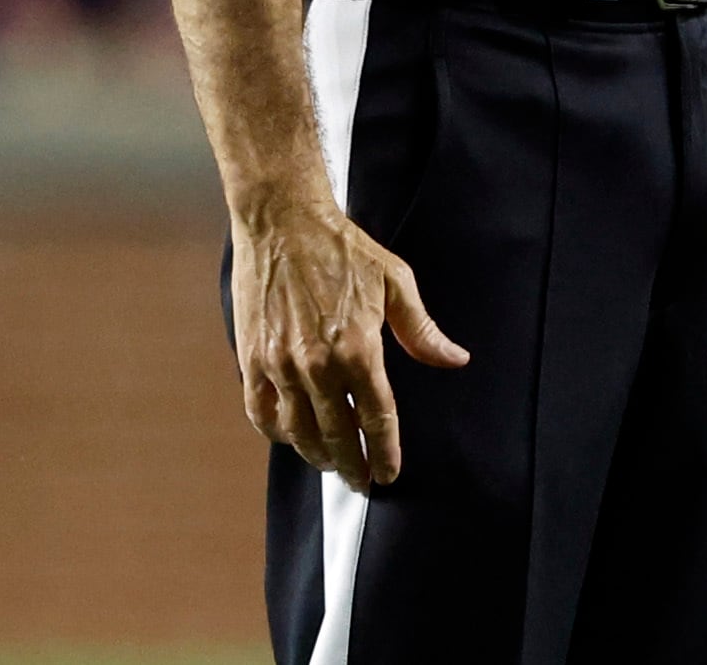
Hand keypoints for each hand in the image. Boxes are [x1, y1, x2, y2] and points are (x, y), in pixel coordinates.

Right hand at [229, 195, 468, 490]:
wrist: (283, 224)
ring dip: (317, 454)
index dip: (384, 450)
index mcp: (358, 348)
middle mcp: (316, 365)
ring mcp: (279, 365)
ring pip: (298, 431)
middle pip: (336, 434)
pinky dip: (277, 432)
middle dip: (352, 464)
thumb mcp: (396, 282)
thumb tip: (455, 359)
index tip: (389, 473)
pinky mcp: (251, 359)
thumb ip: (422, 331)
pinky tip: (293, 437)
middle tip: (362, 481)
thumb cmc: (344, 250)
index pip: (376, 417)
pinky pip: (261, 412)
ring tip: (332, 464)